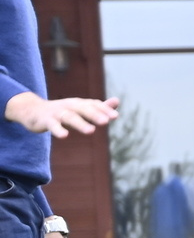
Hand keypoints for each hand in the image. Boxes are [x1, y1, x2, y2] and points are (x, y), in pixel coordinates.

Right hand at [4, 92, 118, 137]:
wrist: (32, 111)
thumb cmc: (61, 111)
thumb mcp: (79, 108)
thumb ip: (98, 107)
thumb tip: (117, 101)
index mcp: (79, 104)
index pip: (93, 104)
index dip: (103, 110)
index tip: (115, 116)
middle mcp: (69, 106)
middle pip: (83, 109)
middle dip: (94, 114)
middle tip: (106, 121)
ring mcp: (57, 113)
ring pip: (69, 117)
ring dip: (80, 123)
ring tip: (91, 131)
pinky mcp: (45, 121)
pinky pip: (52, 125)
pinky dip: (58, 130)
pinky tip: (64, 136)